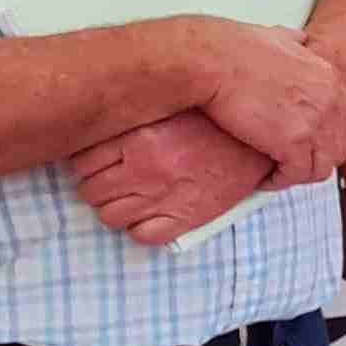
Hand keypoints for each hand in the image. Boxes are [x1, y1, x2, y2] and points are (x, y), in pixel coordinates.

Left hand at [72, 112, 274, 247]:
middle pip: (90, 190)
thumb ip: (135, 116)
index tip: (99, 162)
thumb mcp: (170, 109)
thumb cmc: (216, 122)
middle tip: (114, 180)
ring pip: (109, 216)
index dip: (88, 163)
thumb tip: (100, 120)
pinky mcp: (185, 218)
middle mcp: (146, 167)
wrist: (262, 142)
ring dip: (115, 209)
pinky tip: (150, 215)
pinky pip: (142, 236)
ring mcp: (164, 195)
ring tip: (130, 198)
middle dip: (97, 187)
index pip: (82, 160)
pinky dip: (140, 229)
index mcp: (139, 136)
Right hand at [183, 21, 345, 189]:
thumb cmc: (231, 48)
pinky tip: (264, 178)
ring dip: (300, 173)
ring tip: (279, 173)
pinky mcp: (293, 142)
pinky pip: (296, 174)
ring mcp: (315, 123)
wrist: (212, 60)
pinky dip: (280, 180)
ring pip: (322, 167)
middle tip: (295, 163)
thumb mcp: (276, 36)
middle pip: (341, 148)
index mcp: (328, 78)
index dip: (334, 138)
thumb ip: (295, 42)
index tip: (314, 145)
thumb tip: (300, 40)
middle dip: (318, 159)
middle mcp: (329, 101)